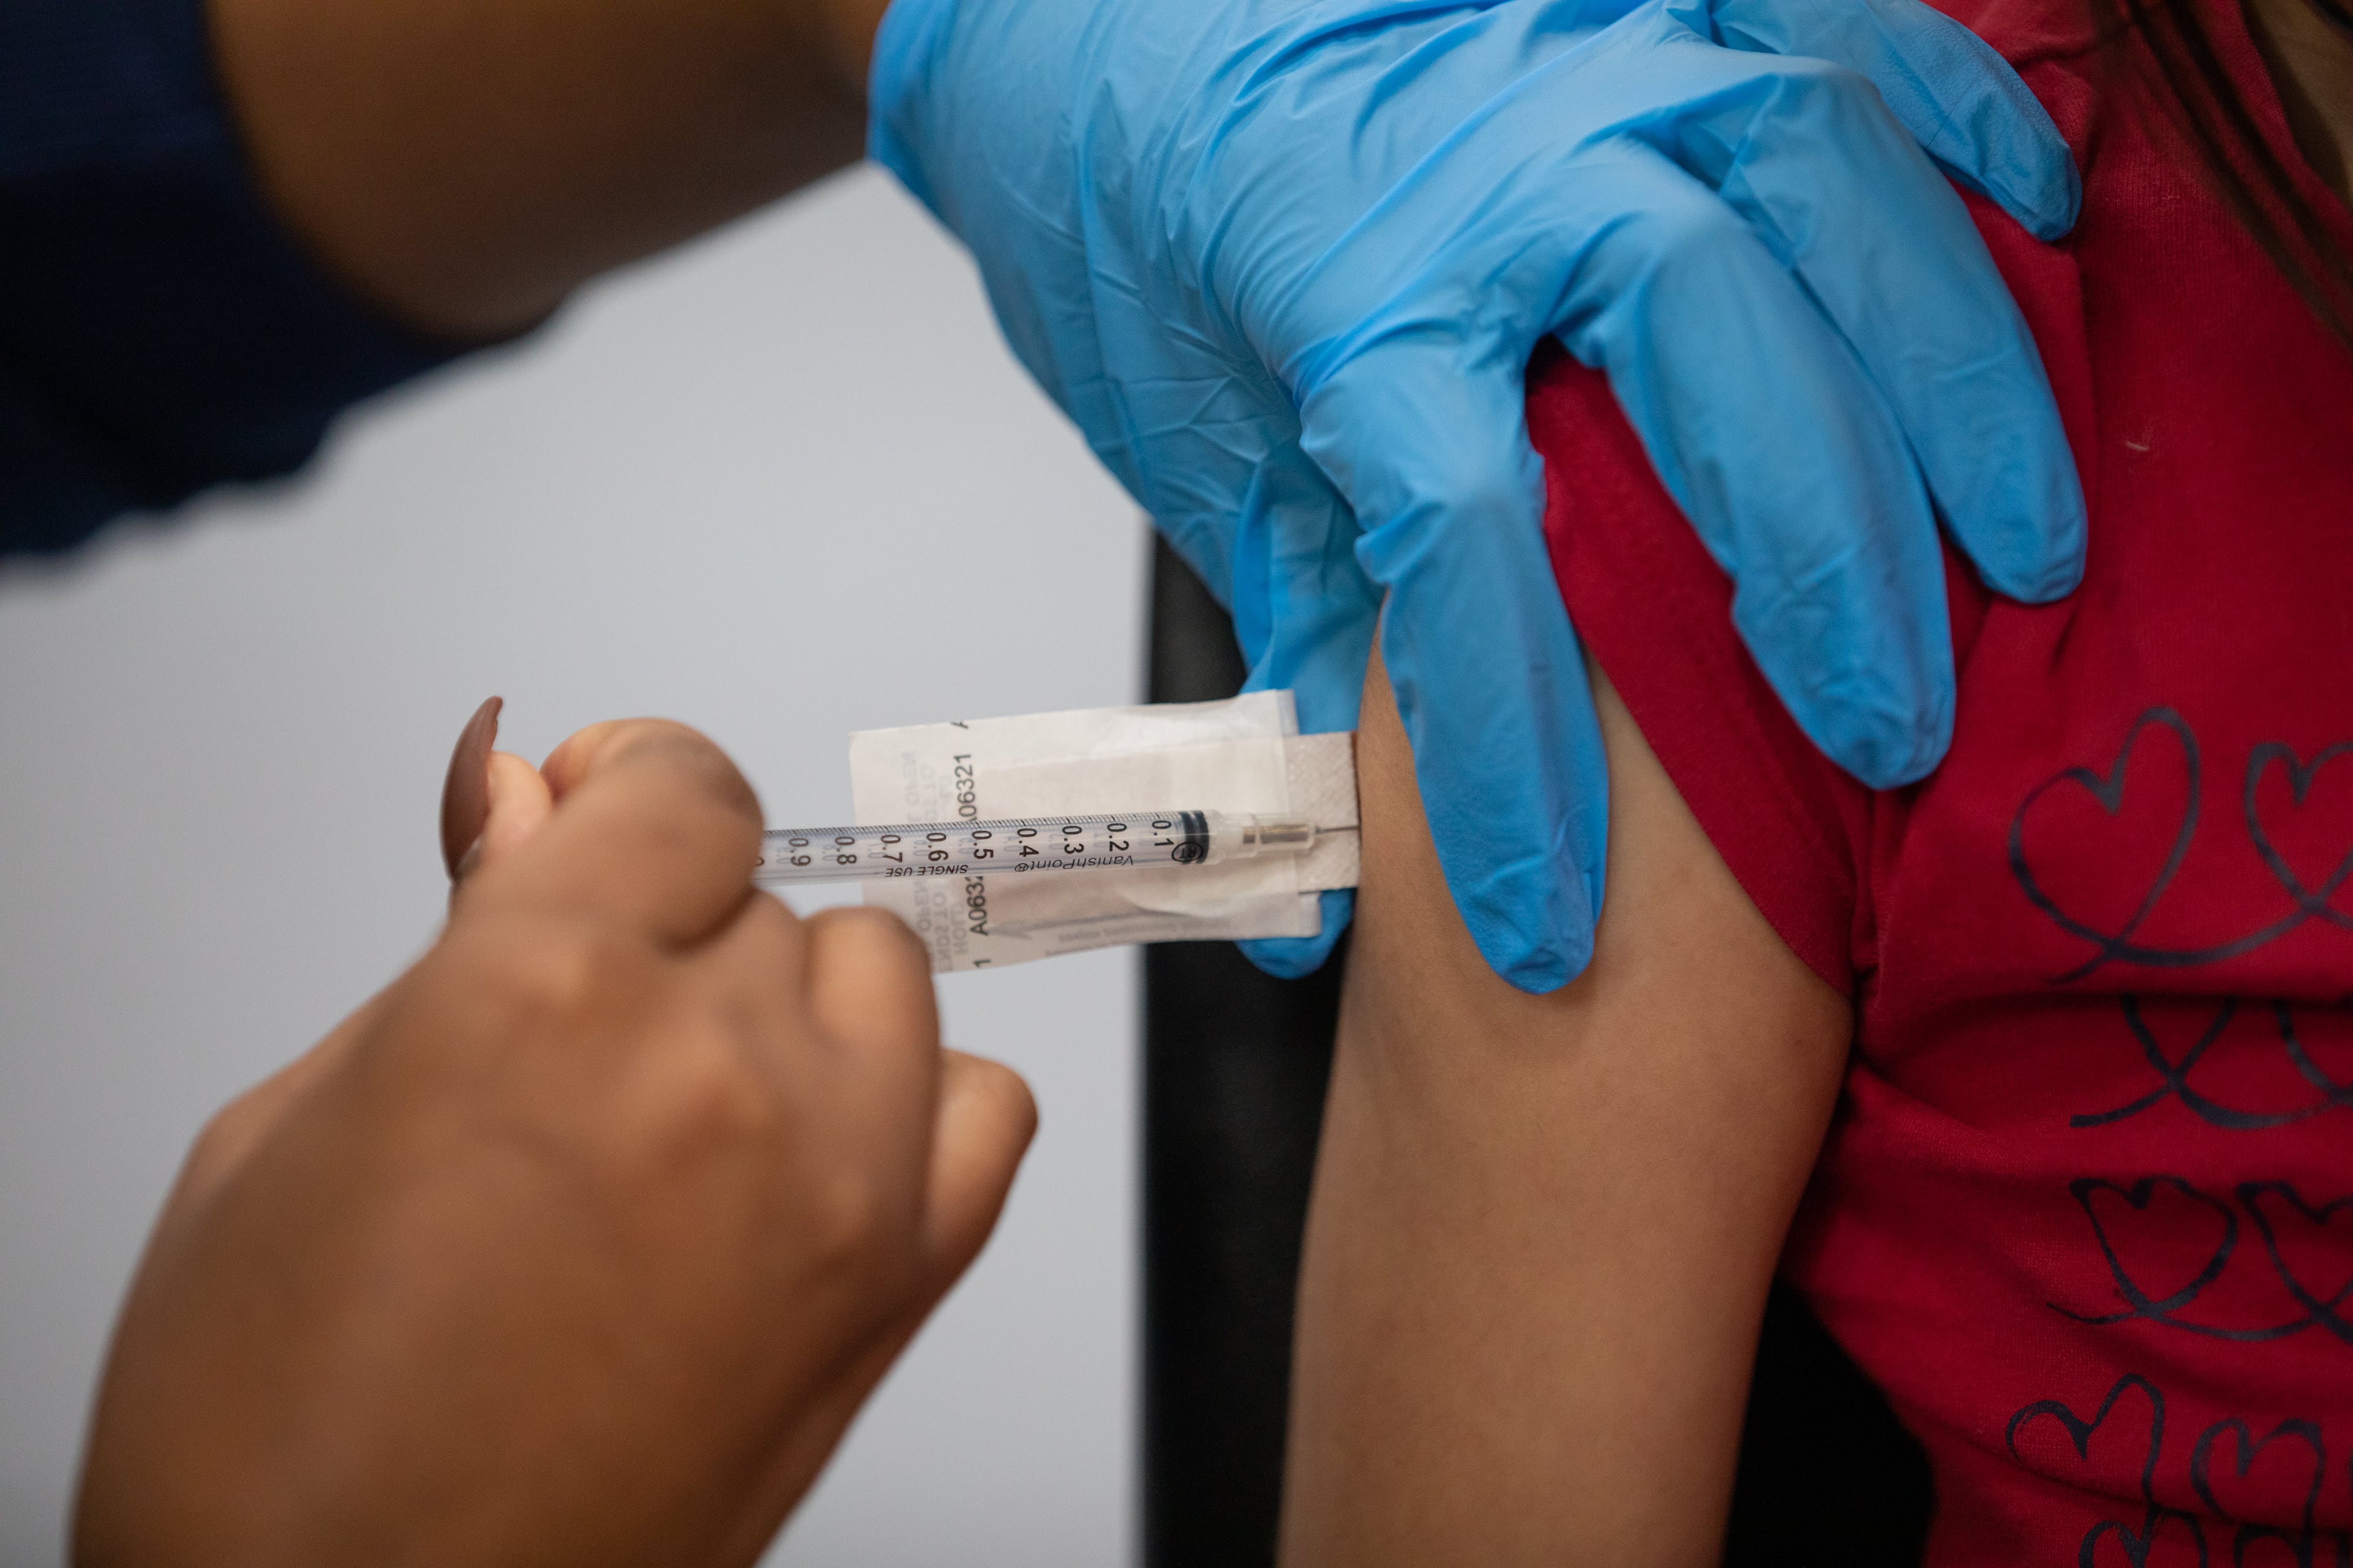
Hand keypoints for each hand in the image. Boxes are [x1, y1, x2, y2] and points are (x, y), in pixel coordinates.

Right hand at [74, 702, 1034, 1567]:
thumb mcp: (296, 1132)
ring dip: (791, 1006)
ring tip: (685, 1103)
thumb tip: (525, 805)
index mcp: (542, 993)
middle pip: (761, 894)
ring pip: (879, 974)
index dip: (636, 782)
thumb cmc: (278, 1437)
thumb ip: (456, 941)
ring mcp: (829, 1182)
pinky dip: (910, 1103)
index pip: (679, 787)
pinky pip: (983, 1108)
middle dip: (673, 937)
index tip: (611, 806)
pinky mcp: (898, 1288)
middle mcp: (713, 1069)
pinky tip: (810, 1150)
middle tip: (584, 1037)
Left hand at [871, 0, 2086, 989]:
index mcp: (1350, 297)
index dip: (1511, 757)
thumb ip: (1298, 632)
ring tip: (2031, 551)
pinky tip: (2038, 227)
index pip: (1462, 545)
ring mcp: (1591, 54)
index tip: (1548, 928)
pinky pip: (1842, 28)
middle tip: (1892, 734)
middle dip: (1825, 556)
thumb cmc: (1151, 234)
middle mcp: (1493, 166)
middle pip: (1706, 350)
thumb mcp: (1203, 443)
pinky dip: (1958, 125)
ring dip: (1950, 375)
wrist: (1102, 21)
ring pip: (1819, 188)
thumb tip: (1312, 900)